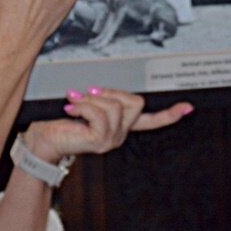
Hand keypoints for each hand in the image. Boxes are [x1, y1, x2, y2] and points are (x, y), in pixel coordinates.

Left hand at [24, 88, 192, 162]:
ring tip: (75, 105)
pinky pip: (100, 113)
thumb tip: (104, 90)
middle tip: (87, 96)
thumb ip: (102, 99)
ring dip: (91, 99)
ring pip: (115, 106)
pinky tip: (72, 110)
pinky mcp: (100, 141)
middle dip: (111, 92)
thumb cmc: (61, 121)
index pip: (151, 120)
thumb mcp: (88, 104)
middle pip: (135, 102)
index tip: (188, 107)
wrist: (43, 138)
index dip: (170, 113)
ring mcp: (112, 140)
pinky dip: (84, 106)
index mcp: (121, 126)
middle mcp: (120, 135)